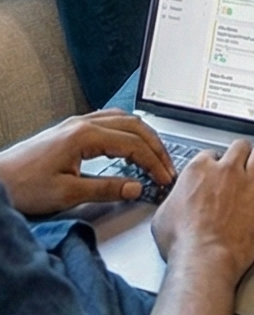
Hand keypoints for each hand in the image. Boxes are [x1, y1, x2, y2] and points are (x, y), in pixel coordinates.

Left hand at [0, 110, 176, 216]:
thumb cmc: (24, 186)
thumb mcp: (67, 193)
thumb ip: (106, 188)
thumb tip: (135, 187)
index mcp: (85, 135)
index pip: (133, 144)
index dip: (153, 162)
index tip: (165, 178)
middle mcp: (83, 123)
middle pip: (134, 126)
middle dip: (155, 147)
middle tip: (167, 167)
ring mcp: (76, 124)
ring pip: (123, 120)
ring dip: (143, 136)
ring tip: (155, 156)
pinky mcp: (70, 130)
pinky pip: (109, 121)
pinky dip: (128, 131)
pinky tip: (129, 143)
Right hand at [150, 140, 253, 283]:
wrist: (204, 259)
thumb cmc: (183, 243)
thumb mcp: (164, 216)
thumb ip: (175, 200)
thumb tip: (176, 202)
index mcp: (199, 170)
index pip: (210, 154)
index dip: (214, 164)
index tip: (216, 172)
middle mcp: (226, 170)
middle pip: (239, 146)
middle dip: (240, 154)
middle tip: (241, 165)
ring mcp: (249, 182)